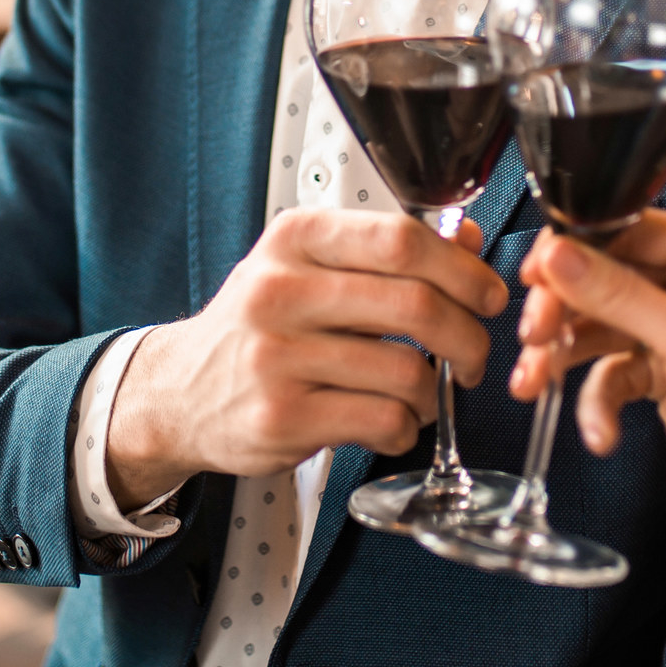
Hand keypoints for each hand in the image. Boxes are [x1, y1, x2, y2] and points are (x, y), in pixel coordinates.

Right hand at [108, 207, 508, 508]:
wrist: (179, 392)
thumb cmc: (256, 327)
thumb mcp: (307, 267)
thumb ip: (384, 252)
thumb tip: (467, 238)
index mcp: (295, 240)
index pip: (401, 240)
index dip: (463, 269)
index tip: (487, 294)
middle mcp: (281, 292)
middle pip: (416, 304)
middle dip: (468, 336)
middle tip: (473, 354)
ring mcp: (278, 358)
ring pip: (407, 372)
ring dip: (435, 392)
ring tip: (422, 394)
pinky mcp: (282, 417)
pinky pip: (382, 421)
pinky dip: (406, 428)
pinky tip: (392, 423)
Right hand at [510, 215, 665, 545]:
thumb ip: (619, 293)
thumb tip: (560, 253)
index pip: (632, 228)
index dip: (577, 248)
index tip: (535, 272)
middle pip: (606, 275)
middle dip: (564, 307)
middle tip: (534, 335)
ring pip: (598, 324)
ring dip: (564, 355)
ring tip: (536, 384)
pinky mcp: (663, 372)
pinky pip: (610, 370)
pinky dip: (596, 400)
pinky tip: (601, 430)